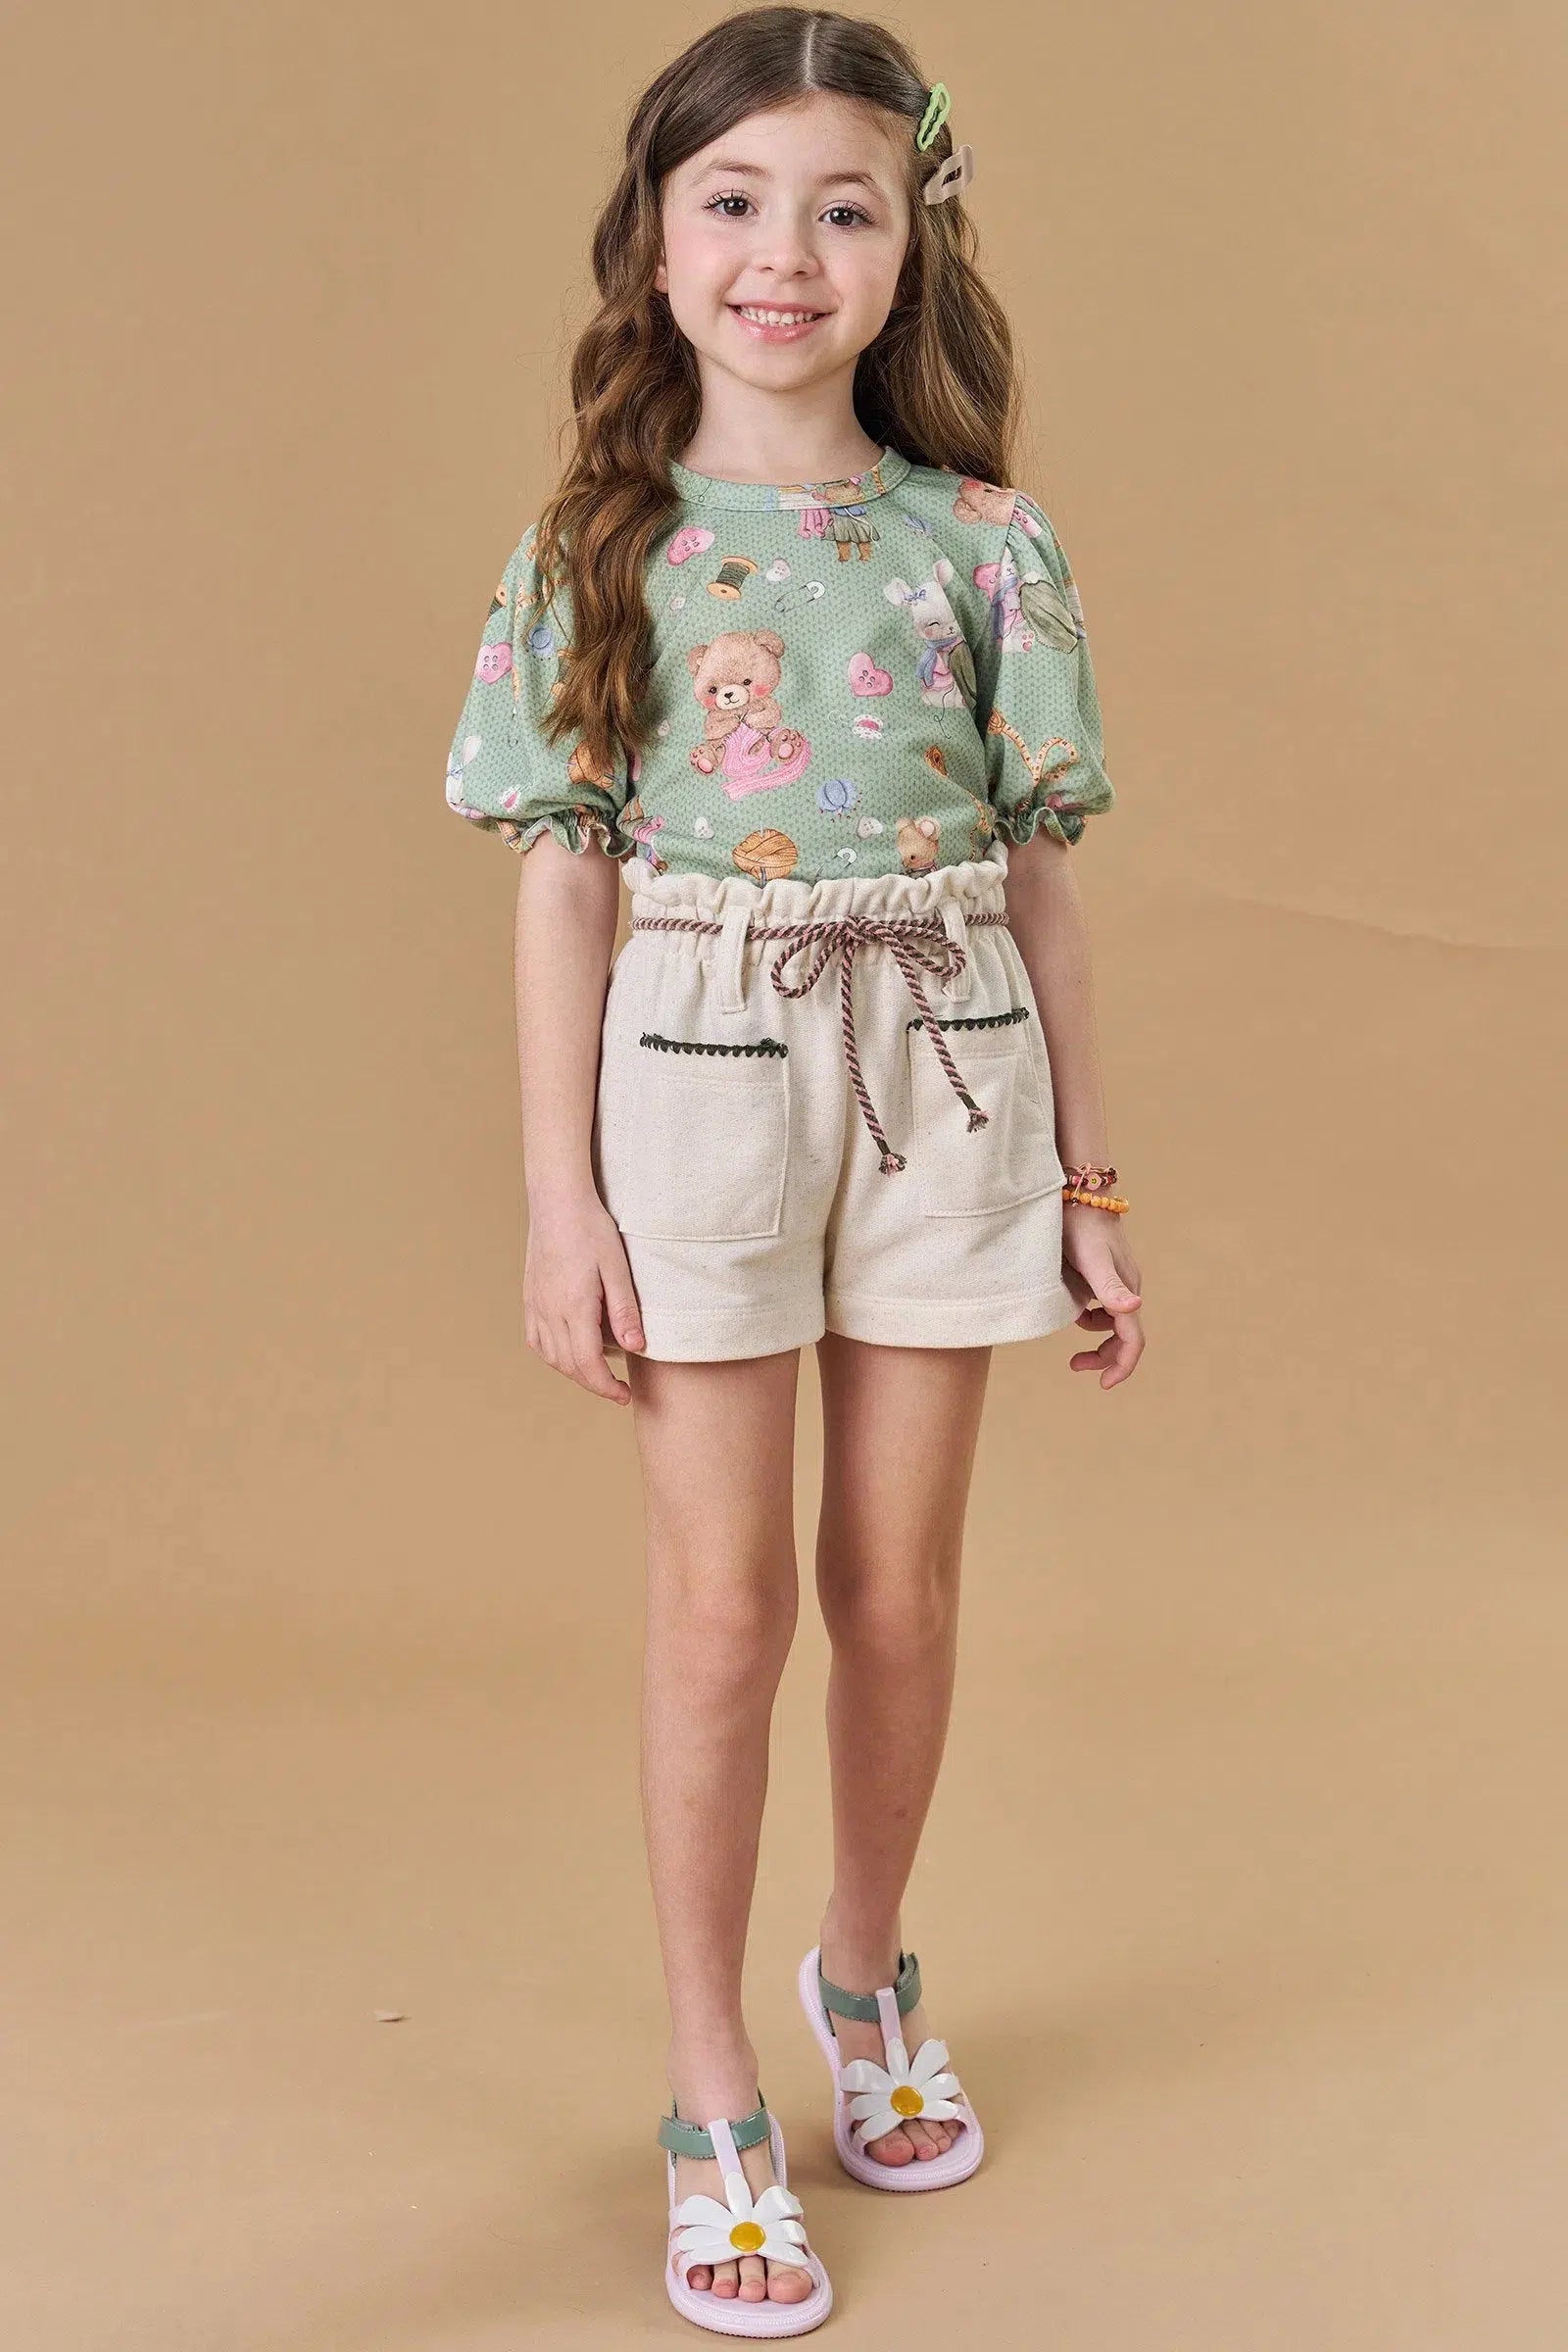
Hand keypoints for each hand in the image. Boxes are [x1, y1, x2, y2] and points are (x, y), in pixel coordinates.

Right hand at [523, 1190, 646, 1404]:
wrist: (557, 1201)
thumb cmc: (591, 1229)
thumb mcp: (617, 1268)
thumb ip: (626, 1310)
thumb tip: (638, 1348)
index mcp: (573, 1306)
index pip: (587, 1363)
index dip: (606, 1386)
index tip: (624, 1396)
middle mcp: (548, 1310)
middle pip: (568, 1365)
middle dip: (594, 1383)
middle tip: (618, 1390)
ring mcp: (535, 1305)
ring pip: (551, 1356)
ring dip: (574, 1372)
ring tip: (599, 1372)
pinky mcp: (530, 1298)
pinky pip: (537, 1340)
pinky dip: (554, 1355)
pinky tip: (570, 1351)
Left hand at [1061, 1203, 1143, 1388]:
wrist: (1080, 1191)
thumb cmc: (1082, 1226)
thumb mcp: (1092, 1260)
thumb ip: (1109, 1287)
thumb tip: (1134, 1307)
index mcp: (1126, 1290)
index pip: (1132, 1339)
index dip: (1121, 1365)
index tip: (1103, 1385)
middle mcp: (1127, 1287)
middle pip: (1124, 1336)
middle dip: (1105, 1357)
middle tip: (1075, 1366)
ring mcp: (1117, 1280)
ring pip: (1112, 1323)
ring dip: (1096, 1338)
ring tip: (1070, 1340)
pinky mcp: (1104, 1271)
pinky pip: (1102, 1305)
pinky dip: (1089, 1317)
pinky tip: (1073, 1309)